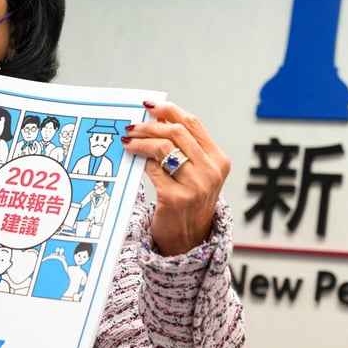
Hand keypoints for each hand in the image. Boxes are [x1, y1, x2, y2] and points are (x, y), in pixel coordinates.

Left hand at [121, 101, 230, 254]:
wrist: (188, 241)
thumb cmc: (189, 202)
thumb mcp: (197, 174)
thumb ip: (184, 148)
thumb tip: (156, 119)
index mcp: (219, 161)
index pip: (193, 124)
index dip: (170, 110)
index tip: (150, 106)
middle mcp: (211, 172)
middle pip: (177, 132)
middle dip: (150, 125)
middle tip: (132, 126)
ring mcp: (195, 186)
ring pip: (163, 147)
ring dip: (141, 140)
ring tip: (128, 140)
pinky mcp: (176, 198)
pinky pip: (153, 168)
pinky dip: (141, 161)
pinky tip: (134, 160)